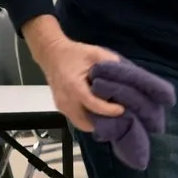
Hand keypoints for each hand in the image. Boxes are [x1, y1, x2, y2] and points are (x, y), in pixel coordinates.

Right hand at [24, 16, 124, 131]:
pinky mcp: (61, 107)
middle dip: (103, 122)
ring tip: (109, 116)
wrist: (51, 54)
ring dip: (95, 123)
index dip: (109, 110)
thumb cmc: (72, 53)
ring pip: (81, 124)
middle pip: (86, 122)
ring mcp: (61, 105)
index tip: (122, 109)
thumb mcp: (94, 53)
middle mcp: (66, 99)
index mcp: (74, 86)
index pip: (93, 105)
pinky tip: (98, 113)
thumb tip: (126, 73)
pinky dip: (88, 119)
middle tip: (117, 116)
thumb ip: (110, 62)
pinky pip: (76, 119)